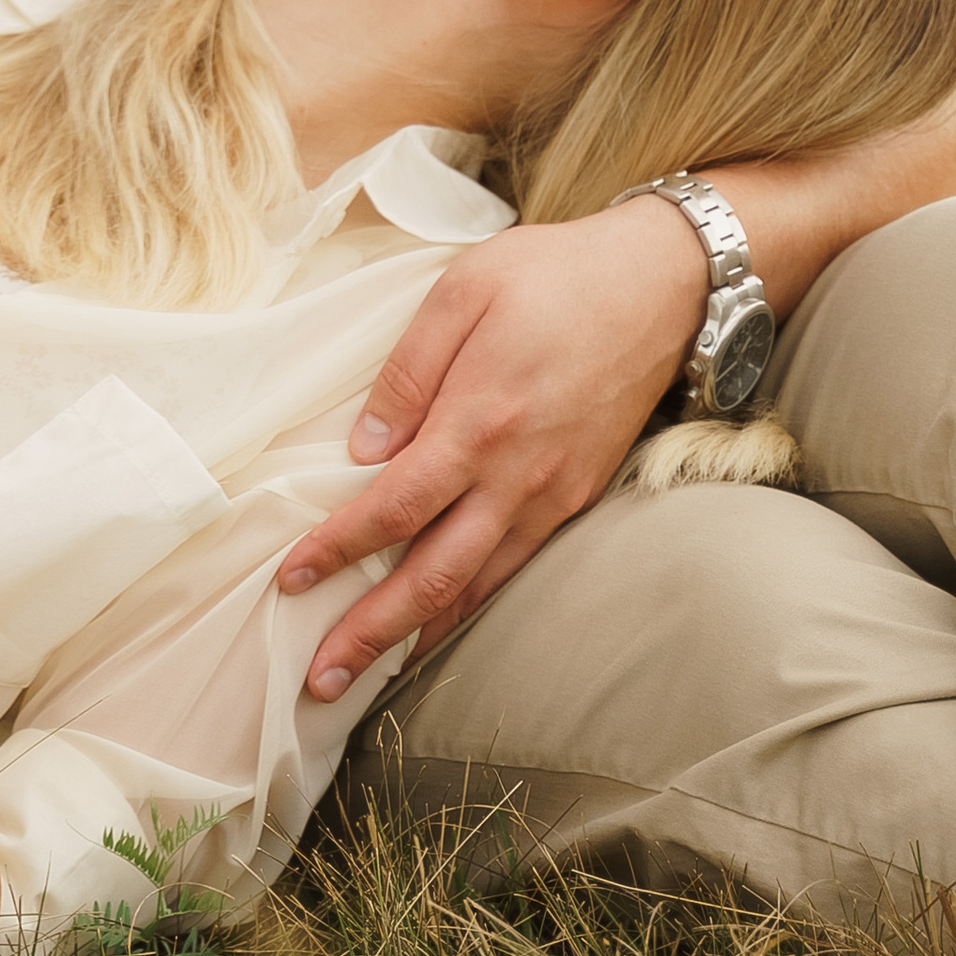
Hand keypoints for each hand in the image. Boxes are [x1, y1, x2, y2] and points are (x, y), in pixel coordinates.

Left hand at [276, 198, 702, 703]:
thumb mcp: (462, 290)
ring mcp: (554, 494)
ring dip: (420, 636)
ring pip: (478, 587)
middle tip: (321, 680)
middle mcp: (517, 476)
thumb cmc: (554, 274)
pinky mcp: (579, 496)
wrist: (664, 283)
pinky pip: (517, 567)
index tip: (291, 579)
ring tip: (370, 675)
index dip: (338, 549)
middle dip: (373, 632)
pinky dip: (475, 606)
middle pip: (434, 575)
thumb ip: (407, 371)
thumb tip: (363, 447)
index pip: (393, 507)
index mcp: (478, 423)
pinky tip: (443, 624)